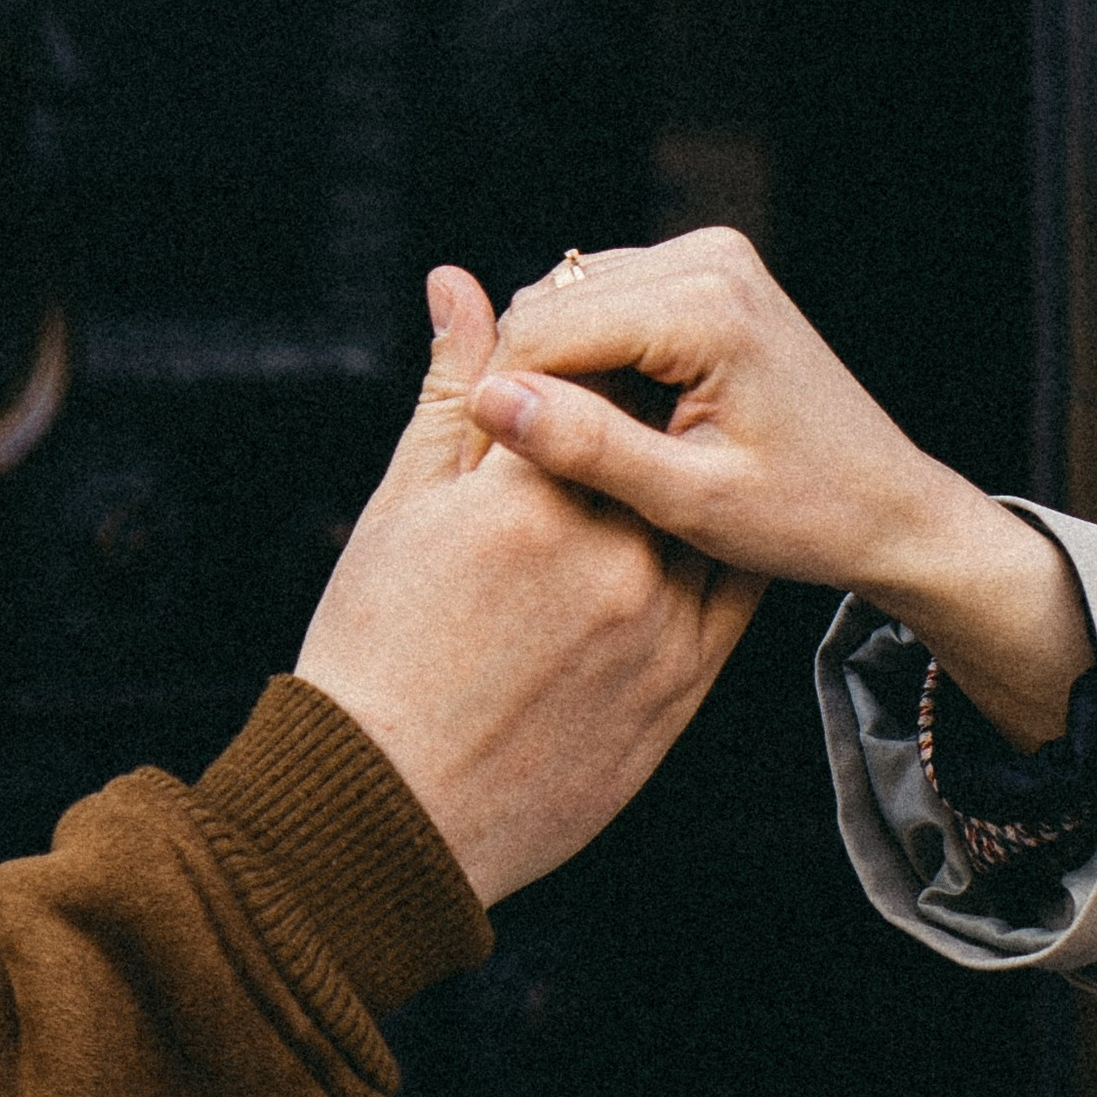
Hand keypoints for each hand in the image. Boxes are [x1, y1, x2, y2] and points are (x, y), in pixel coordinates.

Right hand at [297, 267, 761, 903]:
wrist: (393, 814)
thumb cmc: (373, 656)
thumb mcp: (402, 514)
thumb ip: (446, 392)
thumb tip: (456, 281)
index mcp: (530, 503)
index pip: (575, 373)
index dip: (552, 352)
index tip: (531, 357)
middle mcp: (612, 555)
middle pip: (648, 428)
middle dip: (613, 394)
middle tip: (576, 393)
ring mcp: (662, 620)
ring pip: (691, 500)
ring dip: (664, 458)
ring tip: (611, 460)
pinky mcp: (689, 675)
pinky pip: (724, 581)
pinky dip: (701, 538)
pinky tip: (662, 528)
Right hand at [470, 230, 1095, 751]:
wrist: (887, 505)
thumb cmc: (804, 515)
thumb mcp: (688, 500)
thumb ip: (588, 447)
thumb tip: (489, 400)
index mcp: (706, 307)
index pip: (545, 331)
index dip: (499, 406)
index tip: (483, 481)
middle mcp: (710, 259)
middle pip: (552, 305)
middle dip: (522, 384)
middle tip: (511, 474)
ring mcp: (713, 258)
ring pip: (571, 300)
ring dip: (551, 370)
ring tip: (557, 456)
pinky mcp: (710, 274)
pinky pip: (608, 302)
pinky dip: (587, 357)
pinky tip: (600, 425)